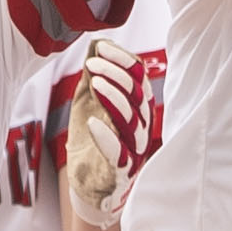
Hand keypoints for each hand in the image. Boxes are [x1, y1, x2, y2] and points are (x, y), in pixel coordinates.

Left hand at [63, 39, 148, 230]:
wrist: (90, 187)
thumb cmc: (92, 142)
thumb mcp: (90, 104)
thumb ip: (95, 77)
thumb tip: (95, 43)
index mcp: (138, 107)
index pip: (140, 77)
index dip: (122, 59)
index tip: (101, 48)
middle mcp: (142, 126)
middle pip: (139, 95)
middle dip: (116, 75)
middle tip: (92, 65)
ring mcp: (134, 149)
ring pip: (133, 120)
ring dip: (114, 99)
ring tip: (94, 84)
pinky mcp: (122, 170)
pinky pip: (119, 153)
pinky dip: (107, 138)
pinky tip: (92, 125)